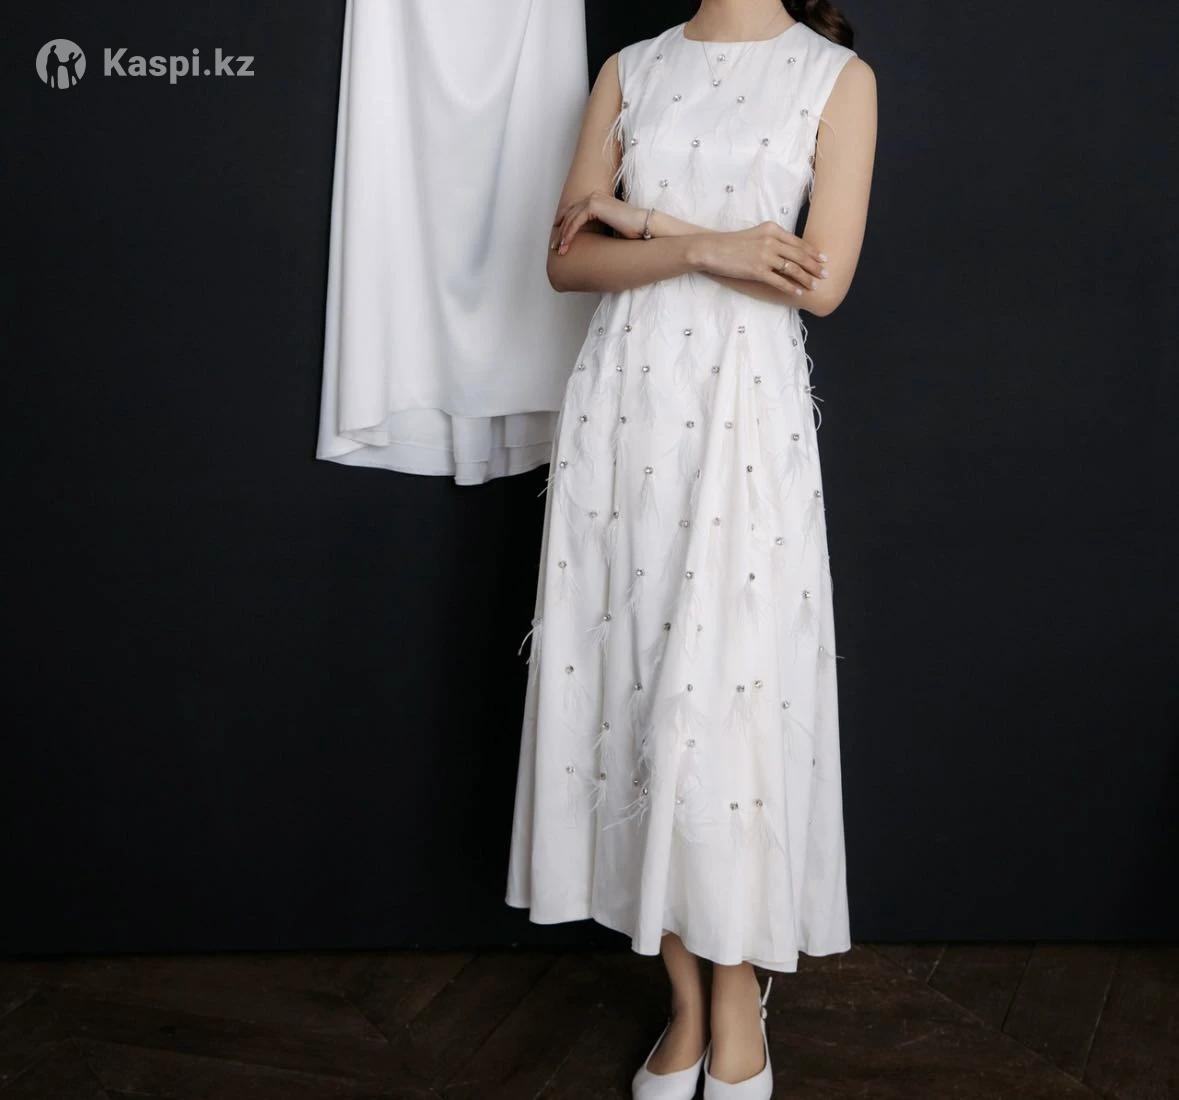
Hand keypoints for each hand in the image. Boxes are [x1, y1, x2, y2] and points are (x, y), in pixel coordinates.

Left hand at [550, 190, 645, 253]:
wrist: (643, 225)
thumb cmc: (631, 230)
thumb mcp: (609, 226)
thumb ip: (597, 226)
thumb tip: (587, 238)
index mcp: (597, 199)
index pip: (575, 211)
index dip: (564, 225)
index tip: (559, 239)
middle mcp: (593, 196)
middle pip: (570, 215)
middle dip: (561, 232)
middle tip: (555, 247)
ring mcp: (593, 199)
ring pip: (571, 219)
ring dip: (563, 236)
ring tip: (559, 250)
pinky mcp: (594, 206)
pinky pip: (576, 222)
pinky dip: (569, 234)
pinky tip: (566, 245)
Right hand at [693, 222, 829, 296]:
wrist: (711, 250)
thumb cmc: (731, 244)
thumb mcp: (755, 235)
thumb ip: (772, 240)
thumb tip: (787, 253)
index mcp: (772, 229)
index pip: (798, 242)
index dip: (813, 252)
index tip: (823, 259)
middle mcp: (771, 241)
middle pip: (799, 255)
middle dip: (814, 266)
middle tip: (825, 274)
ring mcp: (765, 255)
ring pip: (792, 269)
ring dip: (806, 279)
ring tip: (814, 286)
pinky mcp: (757, 270)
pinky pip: (779, 281)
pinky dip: (790, 287)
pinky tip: (798, 292)